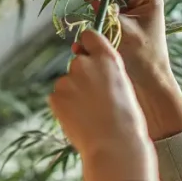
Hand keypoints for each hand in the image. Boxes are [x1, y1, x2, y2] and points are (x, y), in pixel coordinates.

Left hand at [49, 30, 157, 180]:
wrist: (114, 145)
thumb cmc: (126, 120)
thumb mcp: (123, 86)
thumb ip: (105, 70)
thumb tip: (83, 60)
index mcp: (107, 59)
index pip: (90, 35)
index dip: (88, 44)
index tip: (88, 52)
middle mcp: (85, 64)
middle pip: (77, 62)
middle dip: (81, 76)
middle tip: (95, 100)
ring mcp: (68, 79)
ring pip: (67, 83)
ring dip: (73, 95)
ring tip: (90, 115)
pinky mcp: (55, 96)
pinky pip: (58, 98)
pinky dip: (64, 108)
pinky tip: (79, 120)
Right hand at [80, 0, 181, 139]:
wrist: (148, 85)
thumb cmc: (143, 56)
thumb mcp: (124, 28)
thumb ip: (107, 9)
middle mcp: (138, 4)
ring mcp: (128, 17)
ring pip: (107, 2)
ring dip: (95, 6)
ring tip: (85, 6)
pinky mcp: (118, 30)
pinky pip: (103, 20)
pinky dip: (94, 24)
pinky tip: (85, 36)